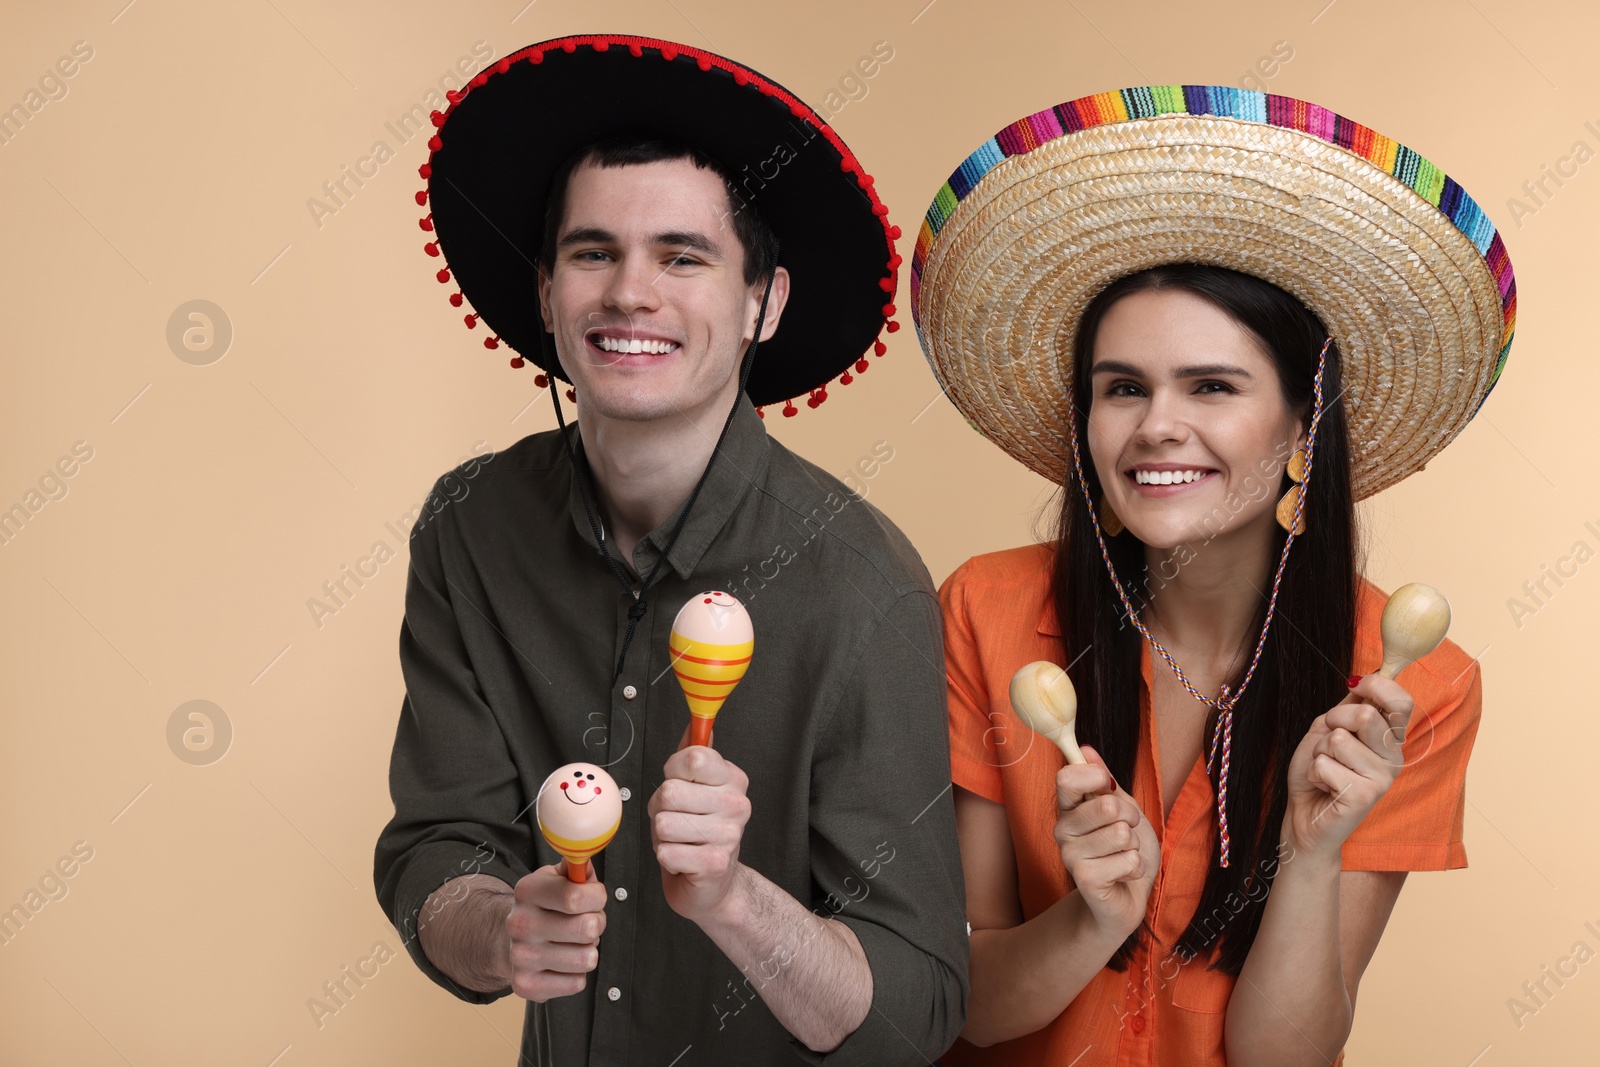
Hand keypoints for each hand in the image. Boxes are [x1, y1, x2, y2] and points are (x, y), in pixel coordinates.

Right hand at [504, 863, 607, 1002]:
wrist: (508, 941)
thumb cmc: (544, 907)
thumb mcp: (556, 878)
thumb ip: (577, 869)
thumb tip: (588, 862)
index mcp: (528, 891)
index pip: (577, 897)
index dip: (597, 897)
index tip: (594, 897)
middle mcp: (519, 923)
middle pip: (588, 928)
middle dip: (596, 924)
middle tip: (586, 923)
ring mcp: (520, 956)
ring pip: (587, 959)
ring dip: (588, 950)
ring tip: (573, 943)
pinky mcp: (525, 985)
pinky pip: (577, 983)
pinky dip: (576, 974)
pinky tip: (562, 964)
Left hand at [648, 742, 751, 923]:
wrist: (714, 884)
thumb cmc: (699, 832)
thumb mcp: (697, 786)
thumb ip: (693, 753)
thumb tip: (696, 723)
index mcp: (732, 779)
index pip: (692, 758)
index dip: (672, 771)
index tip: (679, 783)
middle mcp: (736, 804)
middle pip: (669, 792)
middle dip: (660, 809)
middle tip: (677, 819)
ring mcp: (729, 834)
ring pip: (663, 823)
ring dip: (661, 836)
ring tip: (680, 840)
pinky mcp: (715, 863)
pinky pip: (666, 851)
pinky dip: (665, 857)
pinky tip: (683, 858)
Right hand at [1054, 744, 1159, 939]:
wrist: (1128, 896)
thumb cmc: (1124, 850)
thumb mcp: (1123, 808)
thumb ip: (1106, 781)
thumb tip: (1086, 749)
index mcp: (1069, 808)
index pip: (1066, 778)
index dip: (1094, 776)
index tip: (1107, 785)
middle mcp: (1063, 829)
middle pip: (1106, 805)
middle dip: (1131, 817)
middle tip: (1127, 831)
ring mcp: (1070, 855)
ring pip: (1121, 834)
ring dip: (1134, 846)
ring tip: (1124, 855)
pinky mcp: (1085, 879)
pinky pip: (1128, 859)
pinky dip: (1136, 867)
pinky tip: (1124, 874)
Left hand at [1283, 674, 1413, 859]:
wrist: (1304, 816)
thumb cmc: (1318, 770)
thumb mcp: (1330, 728)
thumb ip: (1351, 706)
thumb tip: (1365, 676)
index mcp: (1390, 739)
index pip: (1402, 701)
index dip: (1376, 685)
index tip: (1354, 685)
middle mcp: (1394, 758)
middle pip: (1366, 716)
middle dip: (1333, 721)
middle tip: (1328, 743)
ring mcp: (1383, 779)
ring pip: (1339, 740)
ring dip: (1320, 751)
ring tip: (1325, 768)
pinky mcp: (1366, 796)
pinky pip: (1326, 764)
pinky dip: (1314, 771)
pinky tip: (1324, 786)